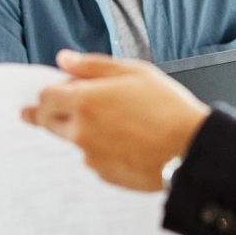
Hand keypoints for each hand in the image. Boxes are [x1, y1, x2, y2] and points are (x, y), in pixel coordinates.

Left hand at [21, 50, 209, 191]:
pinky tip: (127, 142)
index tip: (51, 92)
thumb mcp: (134, 72)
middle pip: (48, 122)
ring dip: (82, 131)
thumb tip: (64, 59)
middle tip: (50, 111)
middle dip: (47, 114)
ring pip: (75, 141)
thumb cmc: (168, 107)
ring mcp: (92, 157)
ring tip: (116, 124)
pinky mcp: (105, 175)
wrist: (191, 149)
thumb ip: (93, 65)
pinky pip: (95, 158)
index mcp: (85, 102)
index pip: (45, 97)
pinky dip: (103, 150)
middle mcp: (81, 132)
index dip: (48, 92)